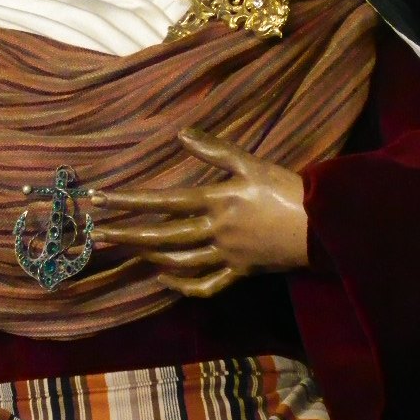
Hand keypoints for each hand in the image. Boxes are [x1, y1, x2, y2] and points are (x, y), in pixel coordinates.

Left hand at [94, 128, 307, 296]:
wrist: (321, 224)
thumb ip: (214, 150)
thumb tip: (182, 134)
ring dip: (149, 257)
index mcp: (216, 201)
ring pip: (179, 262)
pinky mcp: (239, 272)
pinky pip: (206, 285)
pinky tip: (165, 277)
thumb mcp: (250, 163)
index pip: (164, 202)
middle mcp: (215, 231)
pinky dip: (182, 285)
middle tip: (98, 233)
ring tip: (128, 250)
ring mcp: (226, 256)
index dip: (130, 200)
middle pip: (163, 236)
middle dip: (128, 234)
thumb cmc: (286, 189)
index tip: (102, 199)